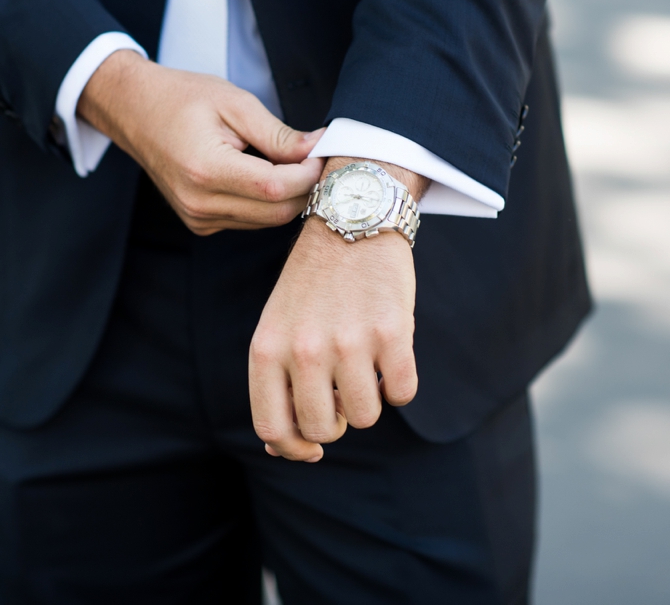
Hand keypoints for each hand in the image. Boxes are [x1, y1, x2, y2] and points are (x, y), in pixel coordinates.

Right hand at [78, 50, 324, 234]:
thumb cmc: (180, 99)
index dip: (308, 174)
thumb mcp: (235, 103)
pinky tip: (265, 175)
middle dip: (305, 188)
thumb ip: (278, 133)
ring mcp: (198, 217)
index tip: (322, 152)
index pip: (275, 188)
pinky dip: (266, 202)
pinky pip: (249, 221)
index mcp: (206, 169)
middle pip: (276, 212)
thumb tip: (318, 148)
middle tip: (315, 158)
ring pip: (267, 221)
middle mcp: (200, 202)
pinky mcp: (200, 223)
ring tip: (291, 163)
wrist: (135, 111)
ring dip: (288, 196)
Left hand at [248, 158, 426, 461]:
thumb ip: (275, 383)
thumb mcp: (277, 326)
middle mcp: (303, 350)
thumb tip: (280, 449)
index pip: (273, 430)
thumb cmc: (313, 284)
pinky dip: (400, 385)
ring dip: (370, 401)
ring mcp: (348, 342)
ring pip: (365, 417)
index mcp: (266, 349)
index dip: (294, 450)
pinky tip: (390, 356)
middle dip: (337, 422)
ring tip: (365, 367)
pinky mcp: (392, 332)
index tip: (311, 447)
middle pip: (323, 430)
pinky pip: (403, 393)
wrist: (352, 220)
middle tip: (341, 392)